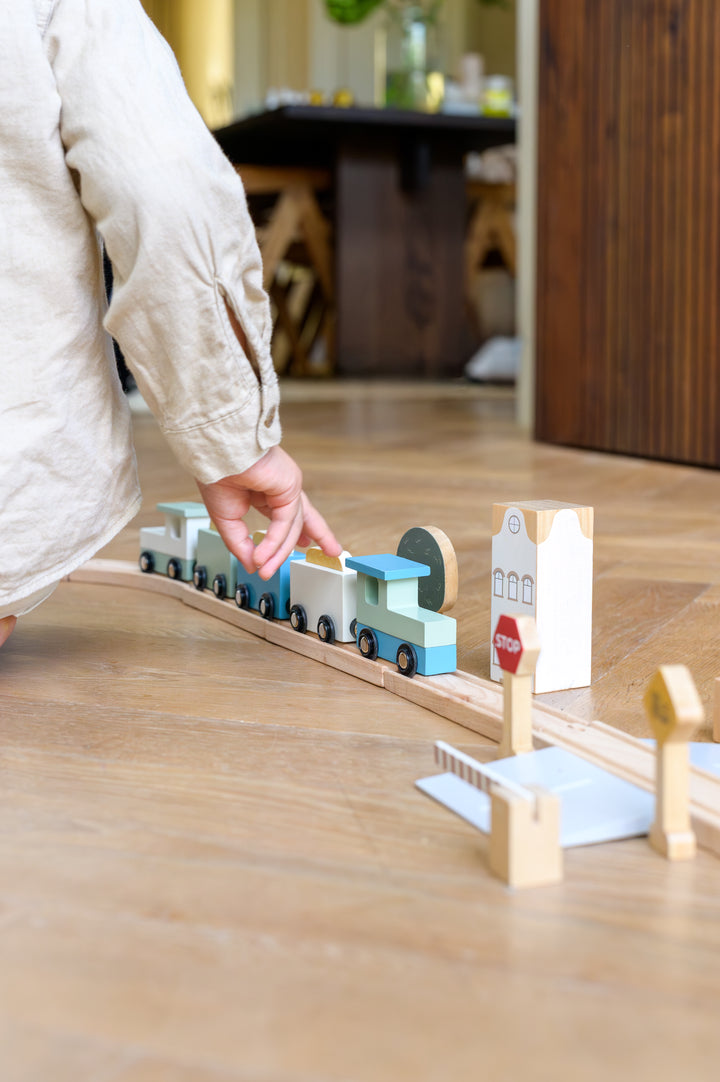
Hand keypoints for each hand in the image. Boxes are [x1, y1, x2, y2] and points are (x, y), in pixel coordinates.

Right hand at [196, 446, 340, 580]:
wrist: (215, 455)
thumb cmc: (215, 476)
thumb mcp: (227, 520)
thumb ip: (240, 544)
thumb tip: (253, 565)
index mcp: (265, 489)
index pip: (283, 514)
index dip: (290, 532)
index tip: (300, 546)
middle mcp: (280, 487)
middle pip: (304, 515)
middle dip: (319, 533)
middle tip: (333, 550)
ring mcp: (288, 485)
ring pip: (293, 525)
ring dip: (279, 552)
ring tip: (266, 571)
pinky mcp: (290, 486)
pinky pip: (285, 523)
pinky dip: (273, 543)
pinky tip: (262, 557)